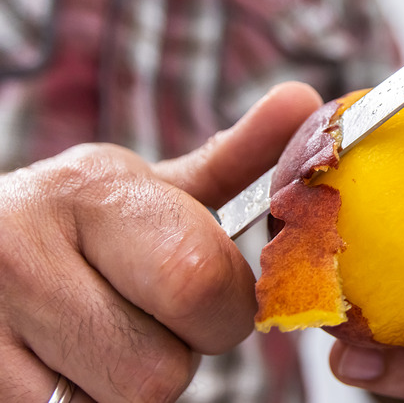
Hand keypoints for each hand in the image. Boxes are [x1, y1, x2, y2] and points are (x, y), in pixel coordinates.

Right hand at [0, 82, 321, 401]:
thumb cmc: (82, 225)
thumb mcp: (149, 187)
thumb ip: (233, 159)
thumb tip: (304, 103)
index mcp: (92, 191)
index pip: (199, 281)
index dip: (224, 307)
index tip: (209, 293)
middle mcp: (24, 253)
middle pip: (161, 369)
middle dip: (179, 351)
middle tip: (154, 318)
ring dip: (134, 380)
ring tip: (106, 334)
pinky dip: (91, 402)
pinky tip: (68, 360)